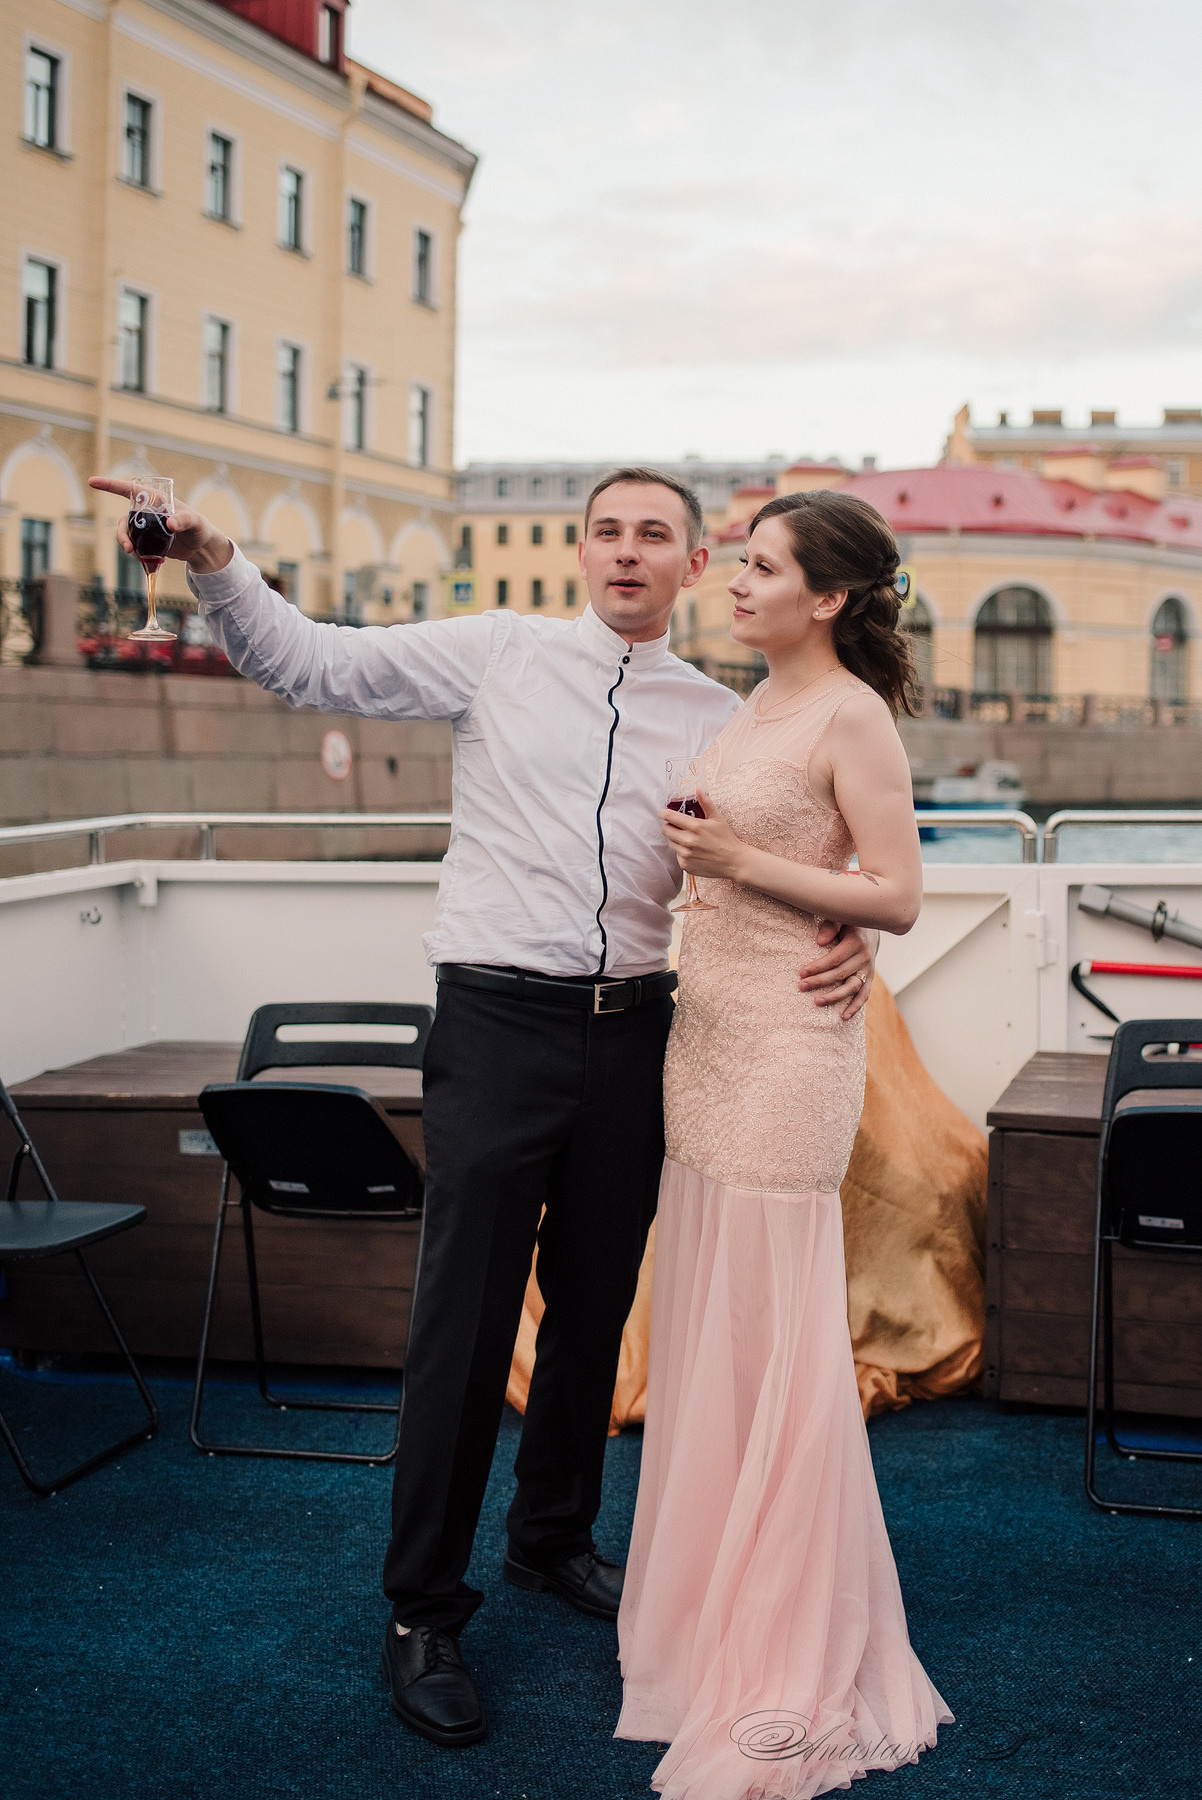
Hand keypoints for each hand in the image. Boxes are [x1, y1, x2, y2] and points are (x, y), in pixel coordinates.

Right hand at [88, 477, 233, 573]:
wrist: (202, 548)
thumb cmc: (201, 528)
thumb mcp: (196, 522)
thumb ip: (184, 520)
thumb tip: (170, 523)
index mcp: (156, 499)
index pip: (129, 489)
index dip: (110, 485)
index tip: (92, 481)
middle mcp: (147, 511)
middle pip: (124, 519)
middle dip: (121, 533)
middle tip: (128, 548)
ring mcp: (146, 527)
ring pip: (126, 533)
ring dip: (125, 543)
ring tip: (135, 555)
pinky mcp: (147, 541)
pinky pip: (134, 546)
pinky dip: (136, 553)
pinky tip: (146, 561)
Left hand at [659, 789, 747, 881]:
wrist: (734, 861)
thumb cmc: (727, 839)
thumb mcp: (718, 818)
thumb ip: (706, 803)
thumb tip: (698, 789)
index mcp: (695, 827)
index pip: (670, 817)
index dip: (664, 813)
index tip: (662, 813)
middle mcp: (688, 841)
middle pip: (666, 830)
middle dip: (670, 826)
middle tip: (678, 827)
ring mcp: (686, 855)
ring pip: (670, 843)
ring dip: (676, 840)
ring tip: (689, 840)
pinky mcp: (686, 865)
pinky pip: (677, 855)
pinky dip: (682, 852)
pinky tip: (694, 851)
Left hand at [799, 924, 876, 1019]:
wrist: (870, 927)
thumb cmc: (848, 922)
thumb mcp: (840, 918)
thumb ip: (830, 926)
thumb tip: (819, 941)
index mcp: (857, 942)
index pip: (835, 959)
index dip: (818, 967)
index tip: (801, 973)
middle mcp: (865, 958)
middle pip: (840, 974)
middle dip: (819, 981)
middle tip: (800, 987)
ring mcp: (869, 970)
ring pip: (852, 987)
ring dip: (834, 997)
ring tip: (816, 1002)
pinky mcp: (870, 978)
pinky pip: (864, 994)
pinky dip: (855, 1007)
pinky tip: (843, 1017)